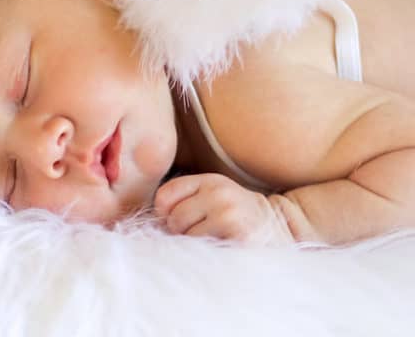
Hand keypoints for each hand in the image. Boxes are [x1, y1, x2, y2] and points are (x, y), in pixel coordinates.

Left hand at [153, 173, 292, 244]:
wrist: (285, 230)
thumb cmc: (240, 218)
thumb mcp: (215, 197)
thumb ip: (186, 201)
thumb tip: (151, 223)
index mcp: (210, 180)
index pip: (165, 196)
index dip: (164, 213)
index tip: (176, 222)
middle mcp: (219, 192)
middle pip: (173, 218)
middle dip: (180, 233)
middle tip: (201, 236)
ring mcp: (229, 213)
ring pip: (186, 236)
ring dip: (194, 246)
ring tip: (214, 243)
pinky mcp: (239, 235)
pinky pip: (203, 250)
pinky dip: (207, 255)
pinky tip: (222, 250)